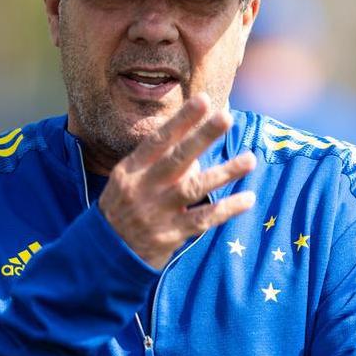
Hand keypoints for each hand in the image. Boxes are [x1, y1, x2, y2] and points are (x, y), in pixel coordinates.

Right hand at [98, 94, 256, 269]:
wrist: (105, 254)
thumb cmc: (123, 208)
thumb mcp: (128, 181)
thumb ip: (158, 165)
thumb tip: (197, 152)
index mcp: (131, 170)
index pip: (158, 140)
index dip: (181, 120)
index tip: (203, 100)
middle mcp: (143, 188)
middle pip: (177, 158)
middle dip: (202, 136)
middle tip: (226, 117)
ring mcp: (157, 212)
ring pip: (194, 188)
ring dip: (224, 173)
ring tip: (250, 159)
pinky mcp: (169, 235)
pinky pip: (203, 219)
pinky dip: (226, 209)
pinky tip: (247, 199)